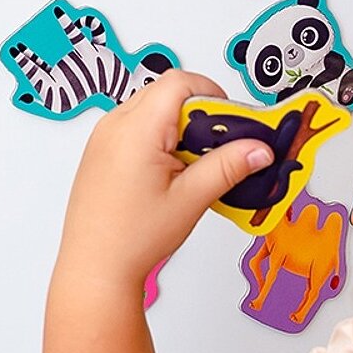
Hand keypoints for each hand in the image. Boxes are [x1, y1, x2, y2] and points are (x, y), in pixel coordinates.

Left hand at [54, 71, 270, 295]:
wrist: (94, 269)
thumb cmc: (130, 239)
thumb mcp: (190, 199)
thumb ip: (228, 167)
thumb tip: (258, 148)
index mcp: (136, 129)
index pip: (181, 83)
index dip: (214, 94)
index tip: (234, 122)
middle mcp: (115, 125)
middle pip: (168, 92)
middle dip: (201, 113)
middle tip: (221, 146)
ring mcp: (104, 137)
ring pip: (153, 107)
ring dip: (180, 125)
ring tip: (194, 164)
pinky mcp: (102, 150)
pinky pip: (137, 124)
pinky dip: (161, 136)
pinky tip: (174, 170)